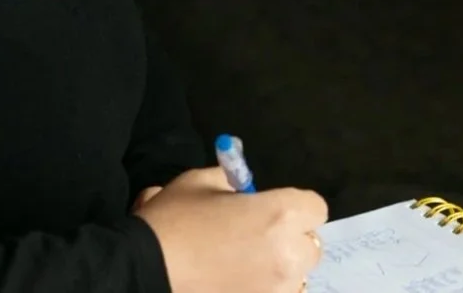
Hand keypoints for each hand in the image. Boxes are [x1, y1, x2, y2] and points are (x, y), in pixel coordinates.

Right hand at [135, 167, 326, 292]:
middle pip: (310, 244)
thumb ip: (231, 181)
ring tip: (246, 262)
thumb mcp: (199, 182)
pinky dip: (267, 287)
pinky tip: (240, 280)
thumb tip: (243, 188)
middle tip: (258, 235)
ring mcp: (277, 288)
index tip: (272, 208)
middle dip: (291, 237)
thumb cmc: (174, 221)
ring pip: (297, 274)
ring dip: (281, 266)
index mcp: (279, 214)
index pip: (315, 208)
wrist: (146, 269)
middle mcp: (288, 254)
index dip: (295, 205)